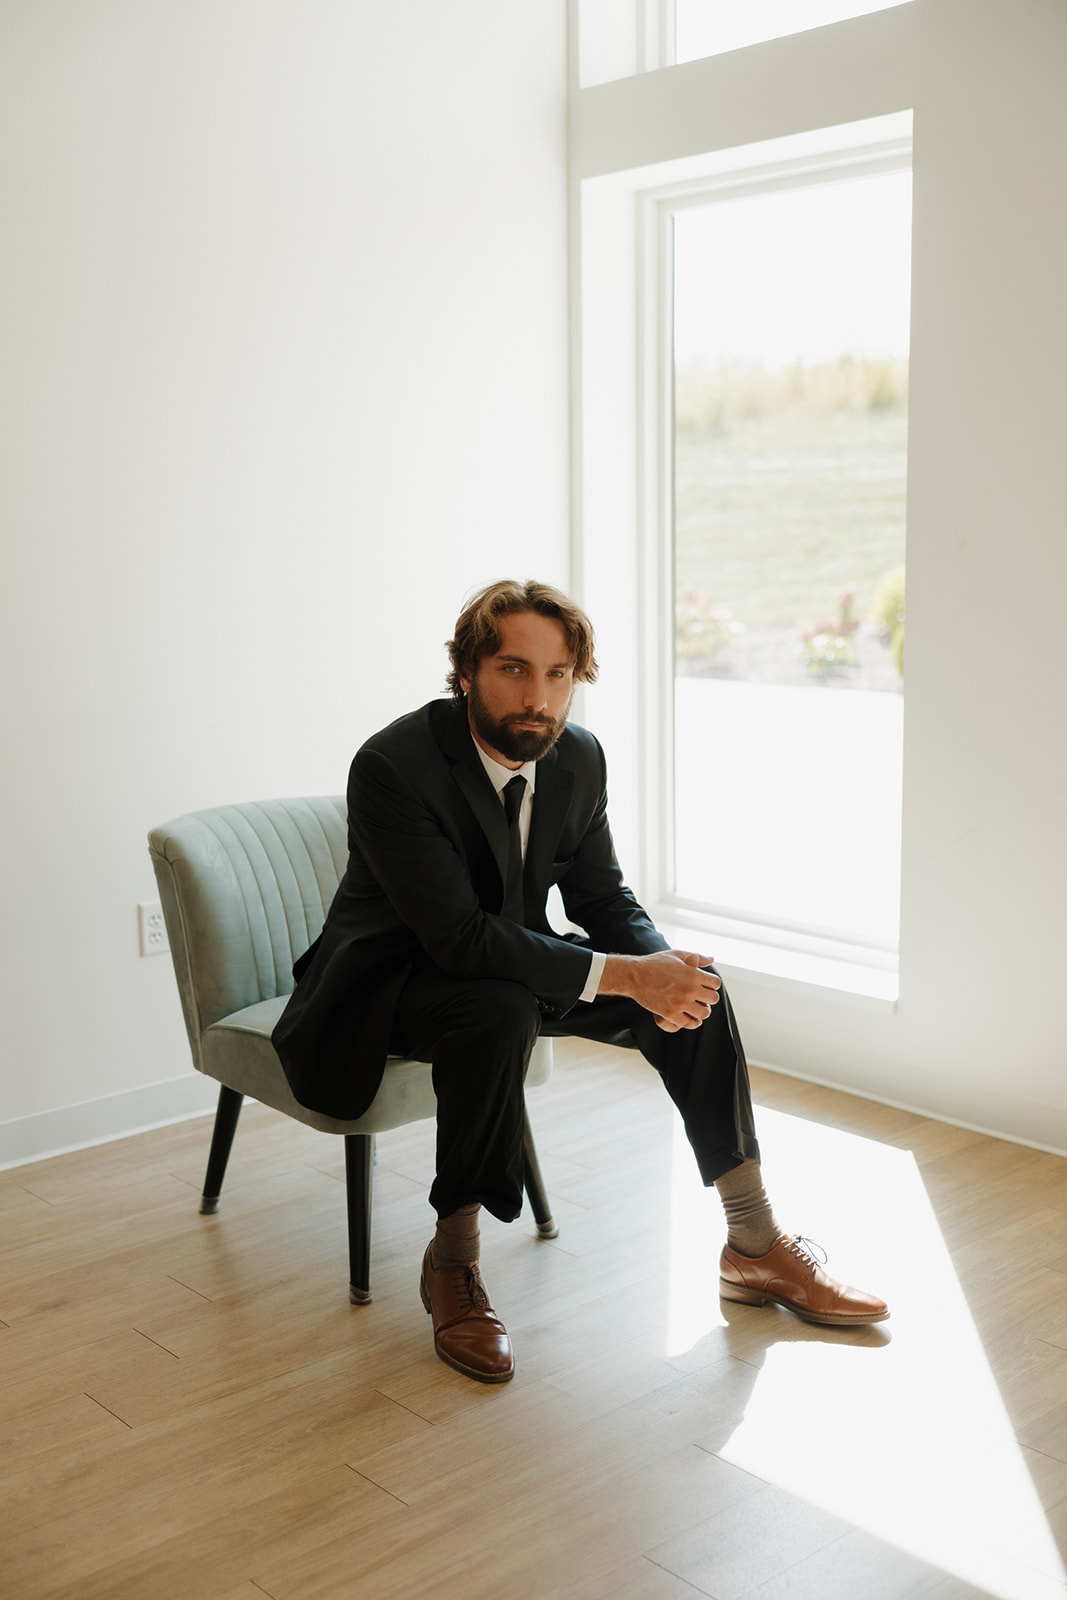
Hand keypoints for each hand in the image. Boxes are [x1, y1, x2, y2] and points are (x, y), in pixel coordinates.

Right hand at [599, 949, 719, 1030]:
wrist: (635, 976)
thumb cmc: (655, 963)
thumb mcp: (677, 955)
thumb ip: (696, 957)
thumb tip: (711, 958)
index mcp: (693, 974)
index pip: (715, 984)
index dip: (711, 984)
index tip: (705, 985)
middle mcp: (690, 990)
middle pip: (713, 999)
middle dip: (708, 998)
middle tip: (701, 997)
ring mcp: (681, 1003)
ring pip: (704, 1013)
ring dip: (702, 1010)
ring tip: (696, 1007)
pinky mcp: (671, 1014)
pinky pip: (689, 1023)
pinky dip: (693, 1022)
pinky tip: (691, 1018)